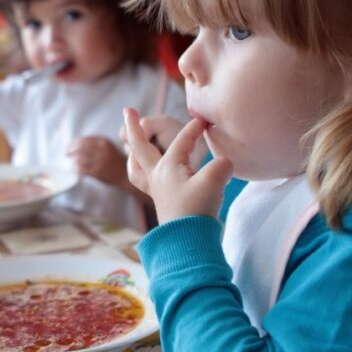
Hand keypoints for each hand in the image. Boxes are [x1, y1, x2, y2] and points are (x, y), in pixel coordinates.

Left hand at [67, 135, 127, 185]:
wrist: (125, 175)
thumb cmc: (114, 159)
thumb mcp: (108, 147)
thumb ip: (95, 143)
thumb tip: (76, 144)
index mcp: (104, 142)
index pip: (84, 140)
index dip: (74, 143)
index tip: (69, 146)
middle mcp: (102, 151)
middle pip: (80, 149)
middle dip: (71, 151)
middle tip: (67, 154)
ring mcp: (100, 162)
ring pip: (80, 160)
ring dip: (74, 161)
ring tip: (73, 163)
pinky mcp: (98, 172)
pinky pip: (82, 170)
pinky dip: (77, 170)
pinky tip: (77, 171)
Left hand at [122, 107, 233, 224]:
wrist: (187, 241)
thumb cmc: (196, 210)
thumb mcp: (213, 182)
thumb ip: (221, 165)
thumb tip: (224, 163)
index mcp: (167, 166)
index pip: (182, 140)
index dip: (194, 128)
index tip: (206, 121)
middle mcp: (157, 176)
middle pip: (140, 147)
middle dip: (133, 127)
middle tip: (127, 110)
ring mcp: (157, 190)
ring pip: (137, 166)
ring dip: (134, 153)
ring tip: (129, 144)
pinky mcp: (162, 202)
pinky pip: (144, 181)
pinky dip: (142, 171)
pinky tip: (150, 173)